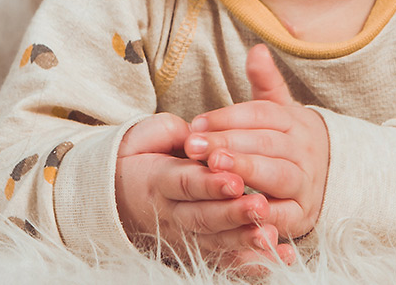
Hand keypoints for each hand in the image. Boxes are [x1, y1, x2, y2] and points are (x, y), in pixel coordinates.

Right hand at [115, 112, 286, 269]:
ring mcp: (184, 234)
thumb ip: (172, 133)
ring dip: (243, 239)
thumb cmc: (141, 156)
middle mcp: (171, 213)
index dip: (209, 184)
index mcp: (158, 181)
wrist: (117, 193)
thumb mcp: (148, 137)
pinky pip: (225, 258)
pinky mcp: (197, 248)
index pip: (185, 184)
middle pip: (202, 217)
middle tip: (260, 206)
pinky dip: (251, 262)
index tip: (235, 180)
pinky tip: (278, 258)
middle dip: (232, 214)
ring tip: (270, 235)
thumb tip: (196, 133)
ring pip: (215, 240)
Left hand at [185, 44, 328, 242]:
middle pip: (267, 143)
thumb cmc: (288, 142)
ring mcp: (306, 183)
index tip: (197, 123)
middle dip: (230, 144)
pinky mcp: (303, 215)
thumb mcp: (280, 111)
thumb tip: (257, 49)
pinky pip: (284, 216)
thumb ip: (266, 83)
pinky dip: (263, 215)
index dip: (229, 117)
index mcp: (295, 122)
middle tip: (196, 146)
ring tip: (215, 169)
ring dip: (247, 172)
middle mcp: (304, 151)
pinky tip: (236, 209)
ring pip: (278, 175)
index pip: (262, 114)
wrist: (328, 179)